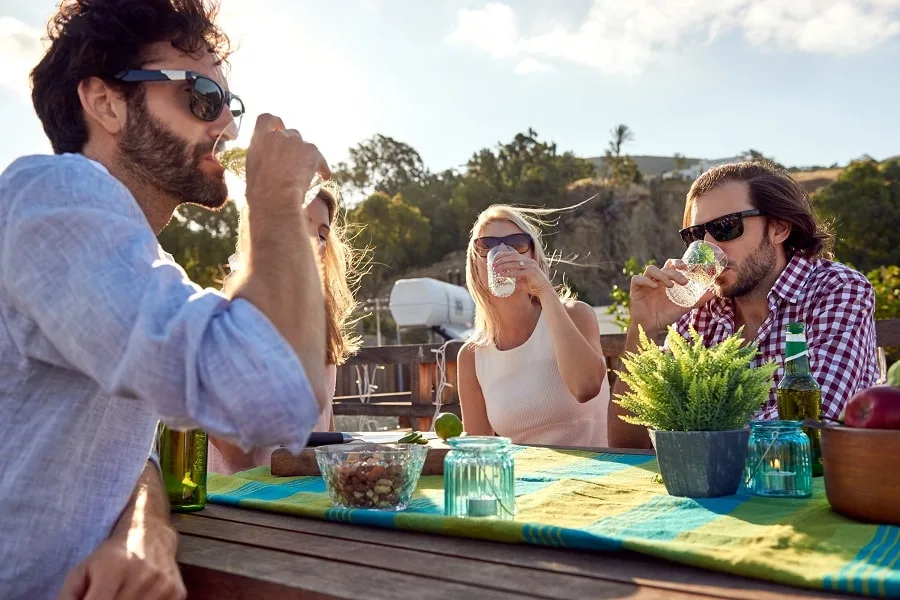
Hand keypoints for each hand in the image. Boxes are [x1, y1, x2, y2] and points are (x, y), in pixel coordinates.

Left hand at [57, 535, 185, 599]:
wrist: (152, 534)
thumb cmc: (111, 556)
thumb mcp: (82, 572)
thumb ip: (68, 598)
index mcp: (113, 571)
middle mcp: (142, 578)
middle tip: (104, 599)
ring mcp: (163, 588)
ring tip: (118, 597)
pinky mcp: (178, 593)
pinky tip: (137, 598)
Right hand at [243, 113, 329, 211]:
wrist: (275, 200)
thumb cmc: (260, 193)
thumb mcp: (252, 171)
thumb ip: (261, 157)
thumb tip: (268, 160)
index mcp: (259, 139)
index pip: (266, 119)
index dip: (275, 122)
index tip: (280, 127)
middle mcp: (278, 136)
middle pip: (290, 133)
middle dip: (294, 147)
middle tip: (296, 165)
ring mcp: (296, 142)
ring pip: (306, 146)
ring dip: (306, 157)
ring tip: (306, 176)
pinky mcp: (312, 151)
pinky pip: (320, 158)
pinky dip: (322, 167)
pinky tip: (323, 177)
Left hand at [492, 253, 553, 298]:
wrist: (545, 291)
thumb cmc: (533, 286)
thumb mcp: (522, 280)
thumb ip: (514, 279)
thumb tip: (504, 281)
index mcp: (527, 261)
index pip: (514, 254)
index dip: (503, 255)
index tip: (495, 258)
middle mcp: (529, 261)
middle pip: (512, 257)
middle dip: (501, 260)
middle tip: (493, 264)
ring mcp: (531, 266)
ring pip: (514, 264)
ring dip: (503, 266)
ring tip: (495, 269)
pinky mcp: (531, 273)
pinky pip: (517, 272)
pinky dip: (509, 273)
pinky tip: (502, 275)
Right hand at [628, 258, 712, 334]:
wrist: (651, 327)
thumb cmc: (666, 315)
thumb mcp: (683, 307)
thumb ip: (696, 300)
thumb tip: (712, 293)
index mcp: (667, 280)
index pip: (672, 265)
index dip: (678, 262)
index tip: (687, 267)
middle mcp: (657, 280)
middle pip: (664, 266)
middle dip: (674, 271)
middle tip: (684, 281)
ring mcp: (646, 284)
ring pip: (651, 269)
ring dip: (662, 275)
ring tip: (669, 286)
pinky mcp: (636, 290)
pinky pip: (637, 279)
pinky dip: (646, 281)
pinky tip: (653, 287)